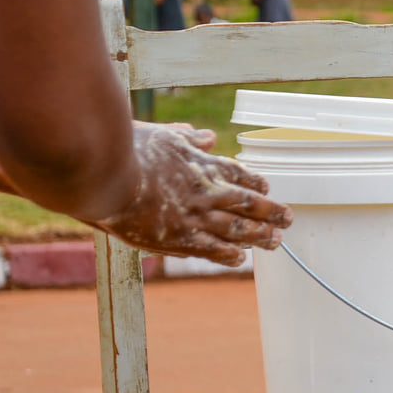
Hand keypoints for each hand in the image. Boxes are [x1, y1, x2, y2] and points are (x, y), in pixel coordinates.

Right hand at [91, 123, 290, 265]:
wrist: (105, 175)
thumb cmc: (126, 149)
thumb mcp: (162, 133)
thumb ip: (188, 137)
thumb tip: (209, 137)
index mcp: (203, 164)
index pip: (239, 175)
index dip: (256, 184)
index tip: (267, 189)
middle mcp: (207, 191)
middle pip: (248, 204)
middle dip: (271, 212)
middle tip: (287, 219)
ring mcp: (196, 217)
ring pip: (238, 229)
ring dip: (260, 236)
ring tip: (276, 241)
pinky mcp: (179, 238)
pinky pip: (212, 249)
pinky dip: (228, 254)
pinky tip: (239, 259)